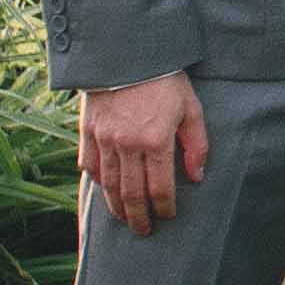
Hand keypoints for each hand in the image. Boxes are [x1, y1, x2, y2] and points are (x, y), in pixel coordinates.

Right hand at [78, 72, 211, 233]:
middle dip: (139, 217)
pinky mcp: (88, 132)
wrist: (127, 54)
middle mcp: (127, 145)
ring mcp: (104, 140)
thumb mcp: (191, 108)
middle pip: (131, 194)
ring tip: (125, 219)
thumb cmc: (166, 80)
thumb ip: (196, 144)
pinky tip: (105, 191)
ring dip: (117, 207)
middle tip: (144, 231)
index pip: (160, 188)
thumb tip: (197, 176)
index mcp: (156, 141)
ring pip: (109, 185)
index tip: (168, 216)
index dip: (164, 207)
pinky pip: (89, 166)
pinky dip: (97, 182)